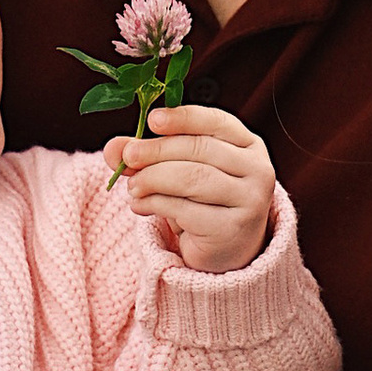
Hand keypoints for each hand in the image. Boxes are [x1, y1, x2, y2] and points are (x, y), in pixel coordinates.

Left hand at [108, 104, 275, 272]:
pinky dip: (155, 204)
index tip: (152, 119)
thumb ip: (148, 156)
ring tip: (132, 186)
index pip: (216, 122)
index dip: (183, 118)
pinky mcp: (232, 230)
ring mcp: (250, 201)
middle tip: (128, 156)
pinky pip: (185, 209)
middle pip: (200, 149)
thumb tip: (114, 148)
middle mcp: (257, 170)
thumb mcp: (178, 171)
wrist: (225, 253)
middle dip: (157, 151)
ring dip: (153, 179)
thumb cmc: (203, 203)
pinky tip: (140, 205)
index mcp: (248, 145)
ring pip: (192, 178)